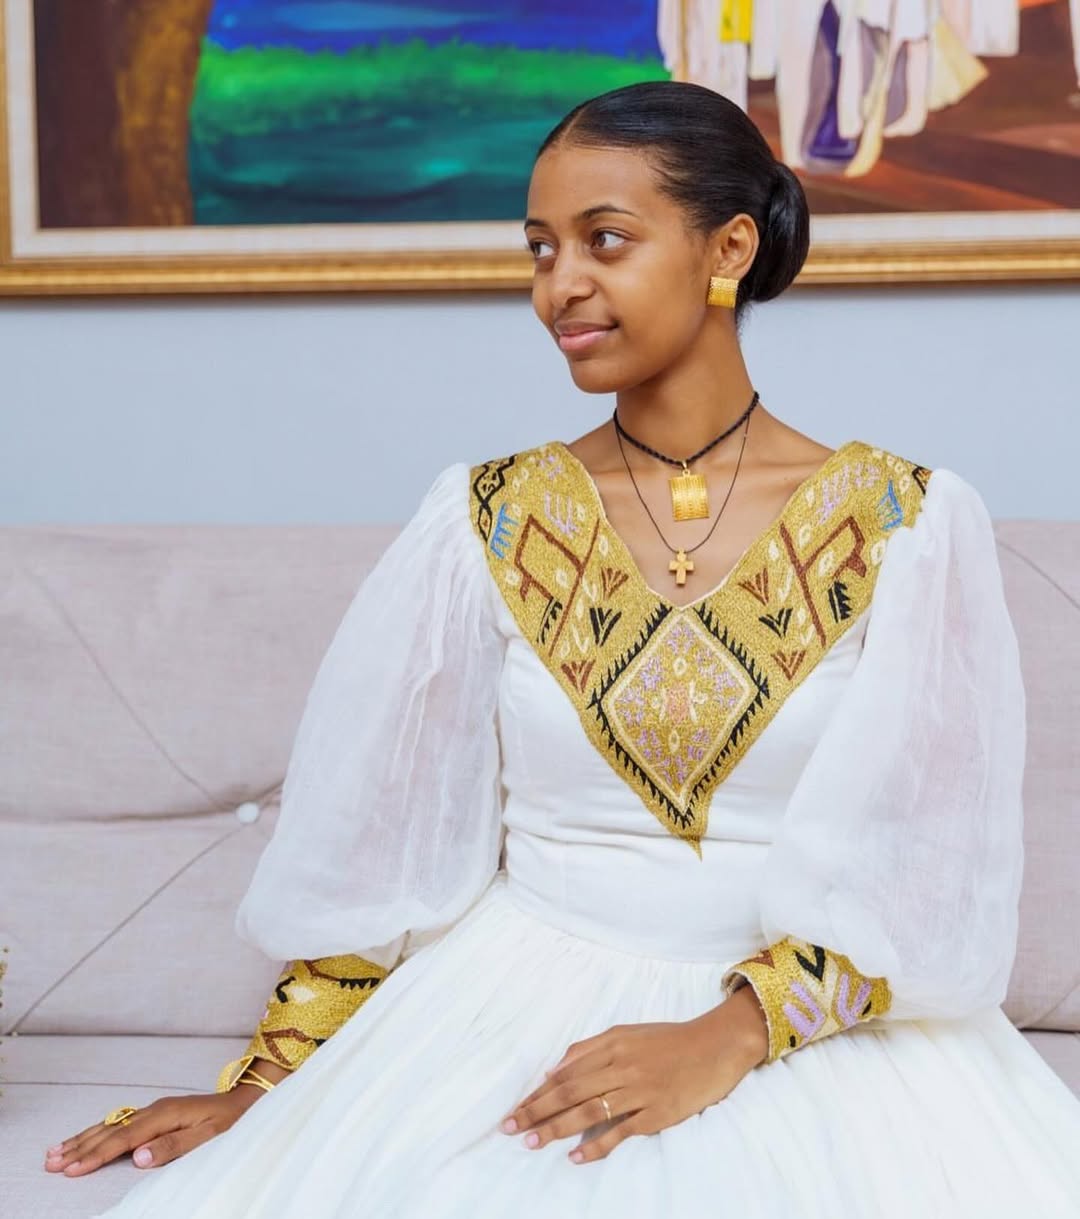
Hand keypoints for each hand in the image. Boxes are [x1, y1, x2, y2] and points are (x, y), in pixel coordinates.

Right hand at [43, 1089, 259, 1176]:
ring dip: (83, 1139)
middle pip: (111, 1131)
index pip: (124, 1139)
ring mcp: (153, 1110)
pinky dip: (98, 1132)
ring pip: (111, 1125)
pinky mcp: (154, 1114)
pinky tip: (84, 1138)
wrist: (244, 1102)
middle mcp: (155, 1109)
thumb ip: (174, 1146)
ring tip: (55, 1152)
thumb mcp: (209, 1137)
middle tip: (50, 1163)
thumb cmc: (229, 1123)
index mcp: (165, 1115)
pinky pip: (119, 1123)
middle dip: (80, 1148)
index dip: (97, 1155)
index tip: (72, 1169)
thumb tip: (139, 1156)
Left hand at [500, 984, 768, 1164]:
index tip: (515, 1108)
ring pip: (589, 1111)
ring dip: (557, 1128)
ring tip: (532, 1142)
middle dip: (537, 1110)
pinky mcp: (657, 1113)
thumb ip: (591, 1049)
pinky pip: (621, 1131)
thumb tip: (556, 1068)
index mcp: (612, 1044)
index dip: (538, 1091)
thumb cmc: (669, 1039)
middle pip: (570, 1090)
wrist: (716, 1046)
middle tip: (511, 1127)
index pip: (565, 1071)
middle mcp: (621, 1065)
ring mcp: (639, 1091)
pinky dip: (597, 1145)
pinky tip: (577, 1157)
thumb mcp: (628, 1032)